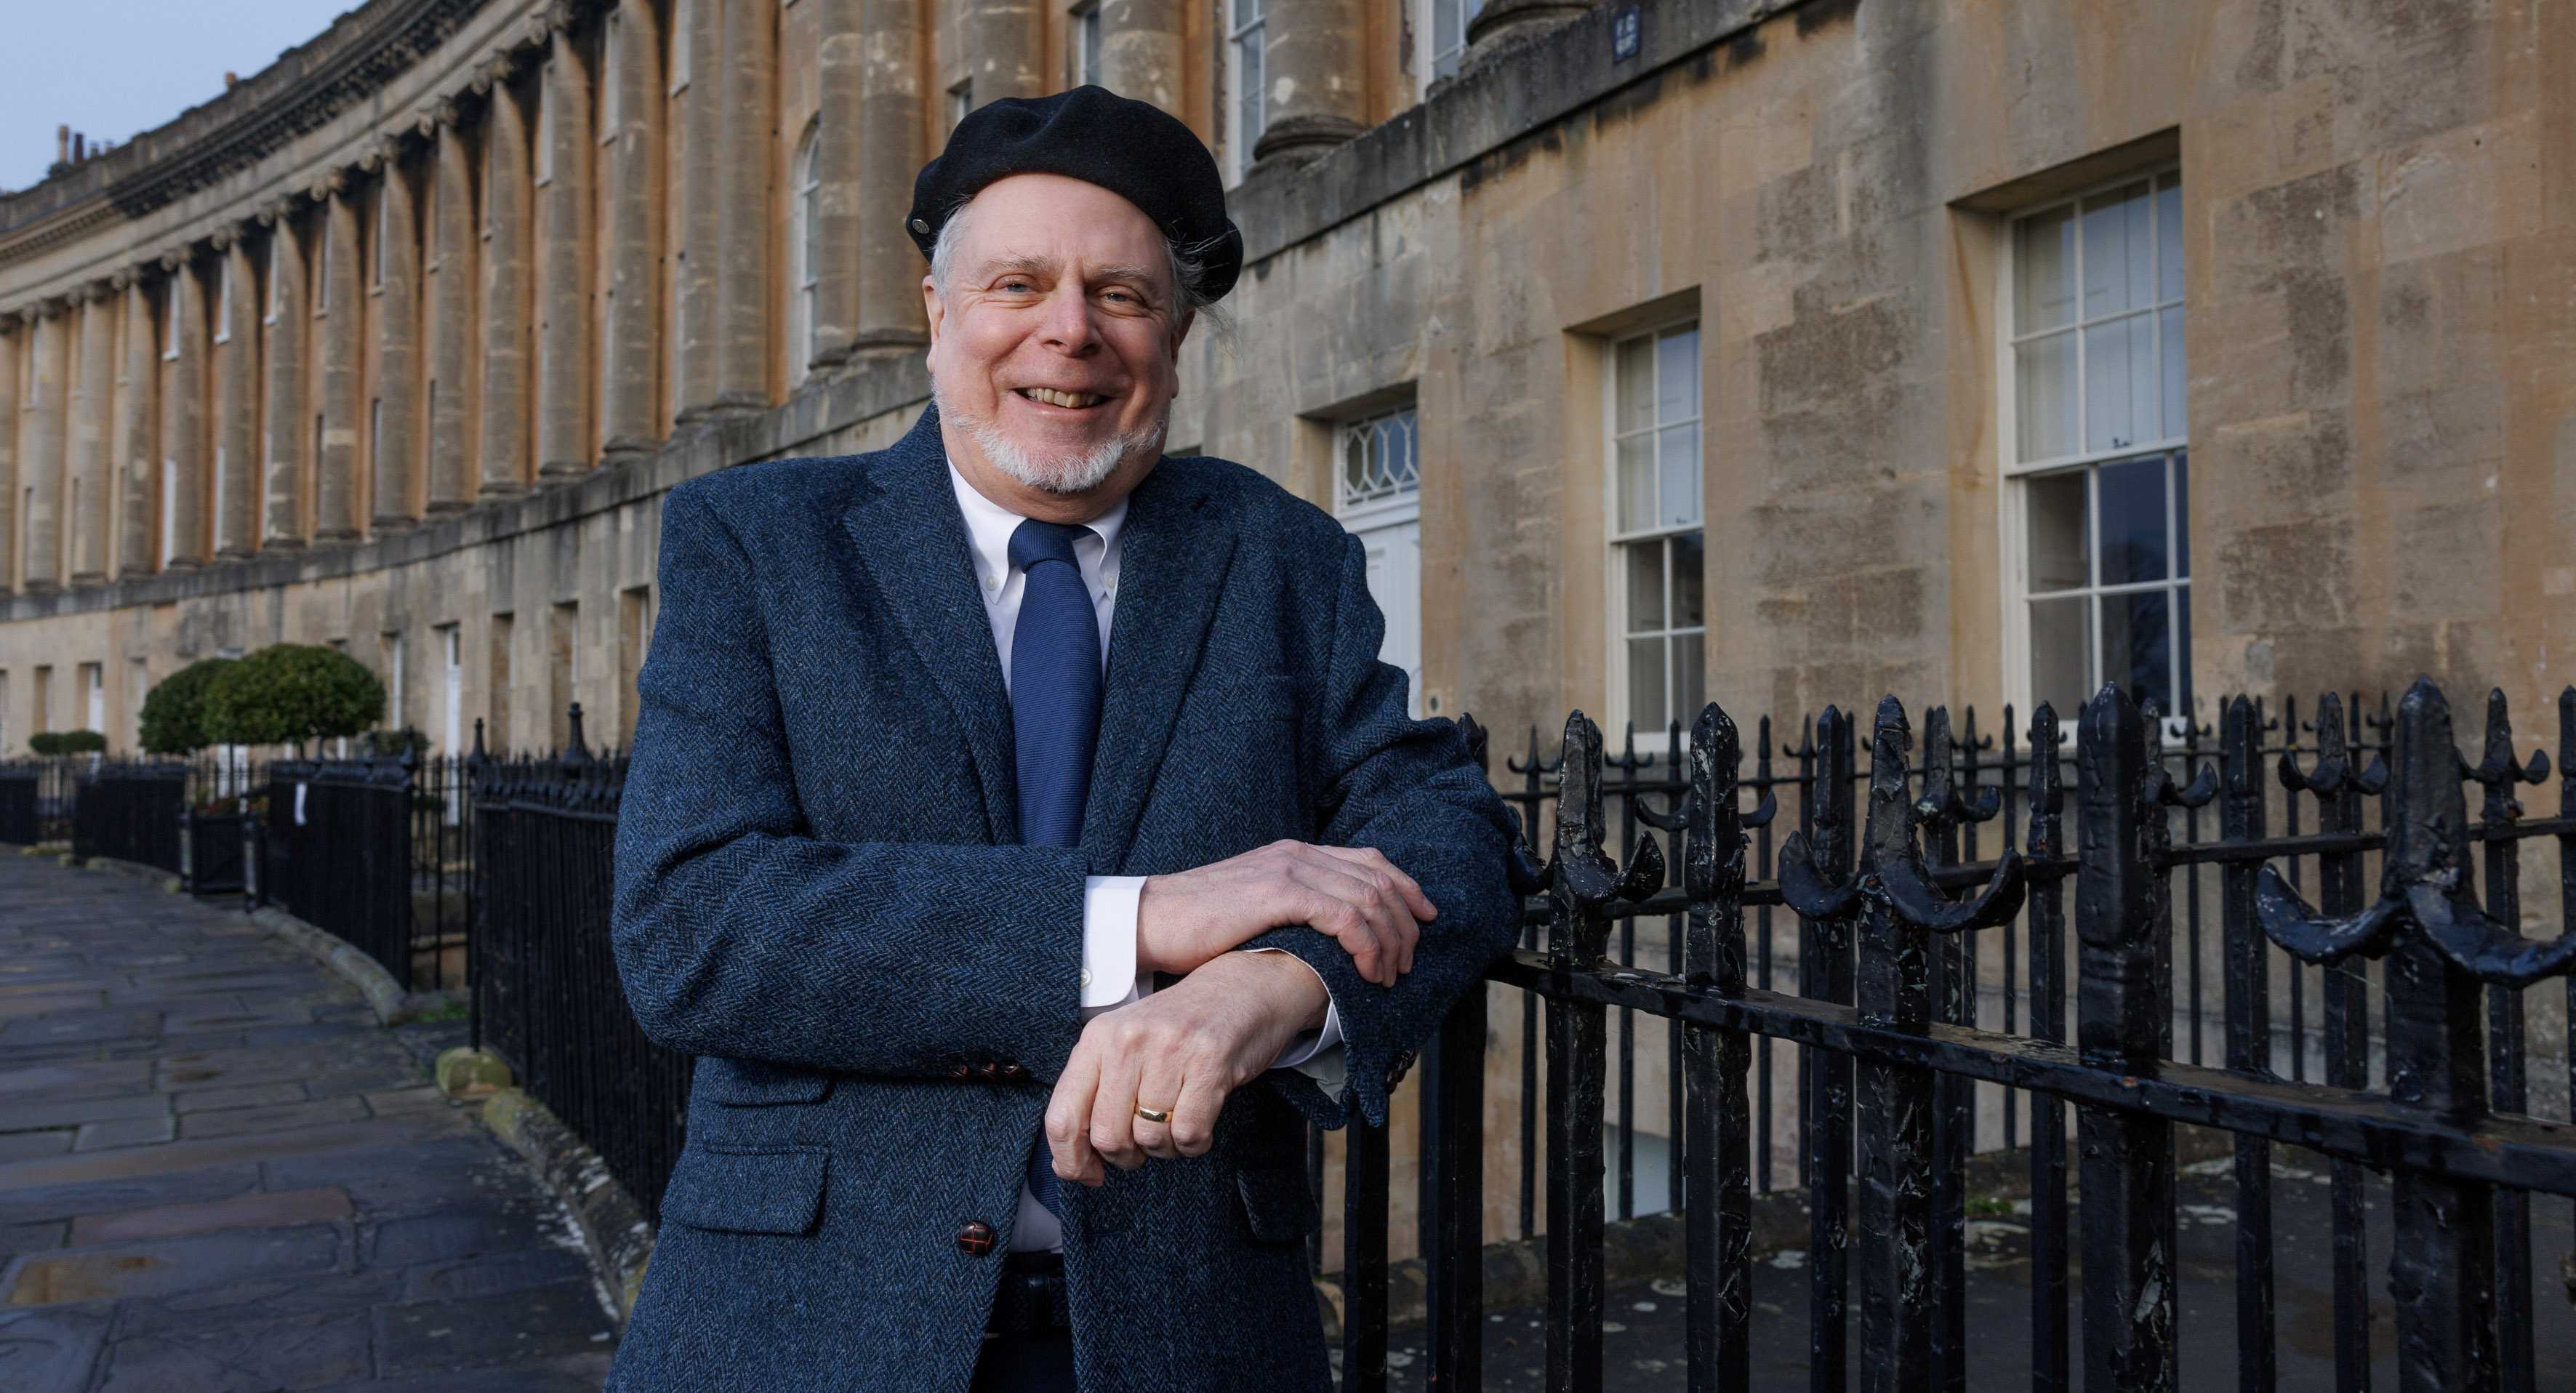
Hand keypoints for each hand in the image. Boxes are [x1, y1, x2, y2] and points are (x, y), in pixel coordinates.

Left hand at [1044, 950, 1329, 1183]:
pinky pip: (1188, 1133)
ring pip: (1149, 1138)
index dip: (1071, 1160)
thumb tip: (1070, 1166)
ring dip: (1165, 1148)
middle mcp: (1127, 1039)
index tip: (1089, 1174)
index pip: (1062, 1116)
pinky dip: (1194, 1143)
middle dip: (1126, 1156)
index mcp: (1098, 1037)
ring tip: (1176, 1122)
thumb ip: (1095, 1095)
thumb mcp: (1126, 1046)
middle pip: (1107, 1136)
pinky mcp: (1210, 1061)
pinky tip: (1200, 1123)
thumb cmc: (1180, 1029)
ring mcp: (1169, 1048)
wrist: (1242, 988)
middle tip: (1144, 1142)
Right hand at [1137, 839, 1435, 985]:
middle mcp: (1298, 854)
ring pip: (1370, 899)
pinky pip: (1346, 916)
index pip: (1369, 860)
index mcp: (1295, 854)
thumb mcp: (1254, 910)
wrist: (1151, 920)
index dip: (1405, 888)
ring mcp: (1290, 870)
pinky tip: (1368, 971)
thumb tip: (1324, 939)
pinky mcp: (1280, 893)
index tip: (1424, 919)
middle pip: (1378, 879)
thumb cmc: (1197, 927)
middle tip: (1408, 962)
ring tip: (1390, 975)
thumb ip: (1291, 911)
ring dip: (1389, 941)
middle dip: (1404, 923)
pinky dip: (1367, 945)